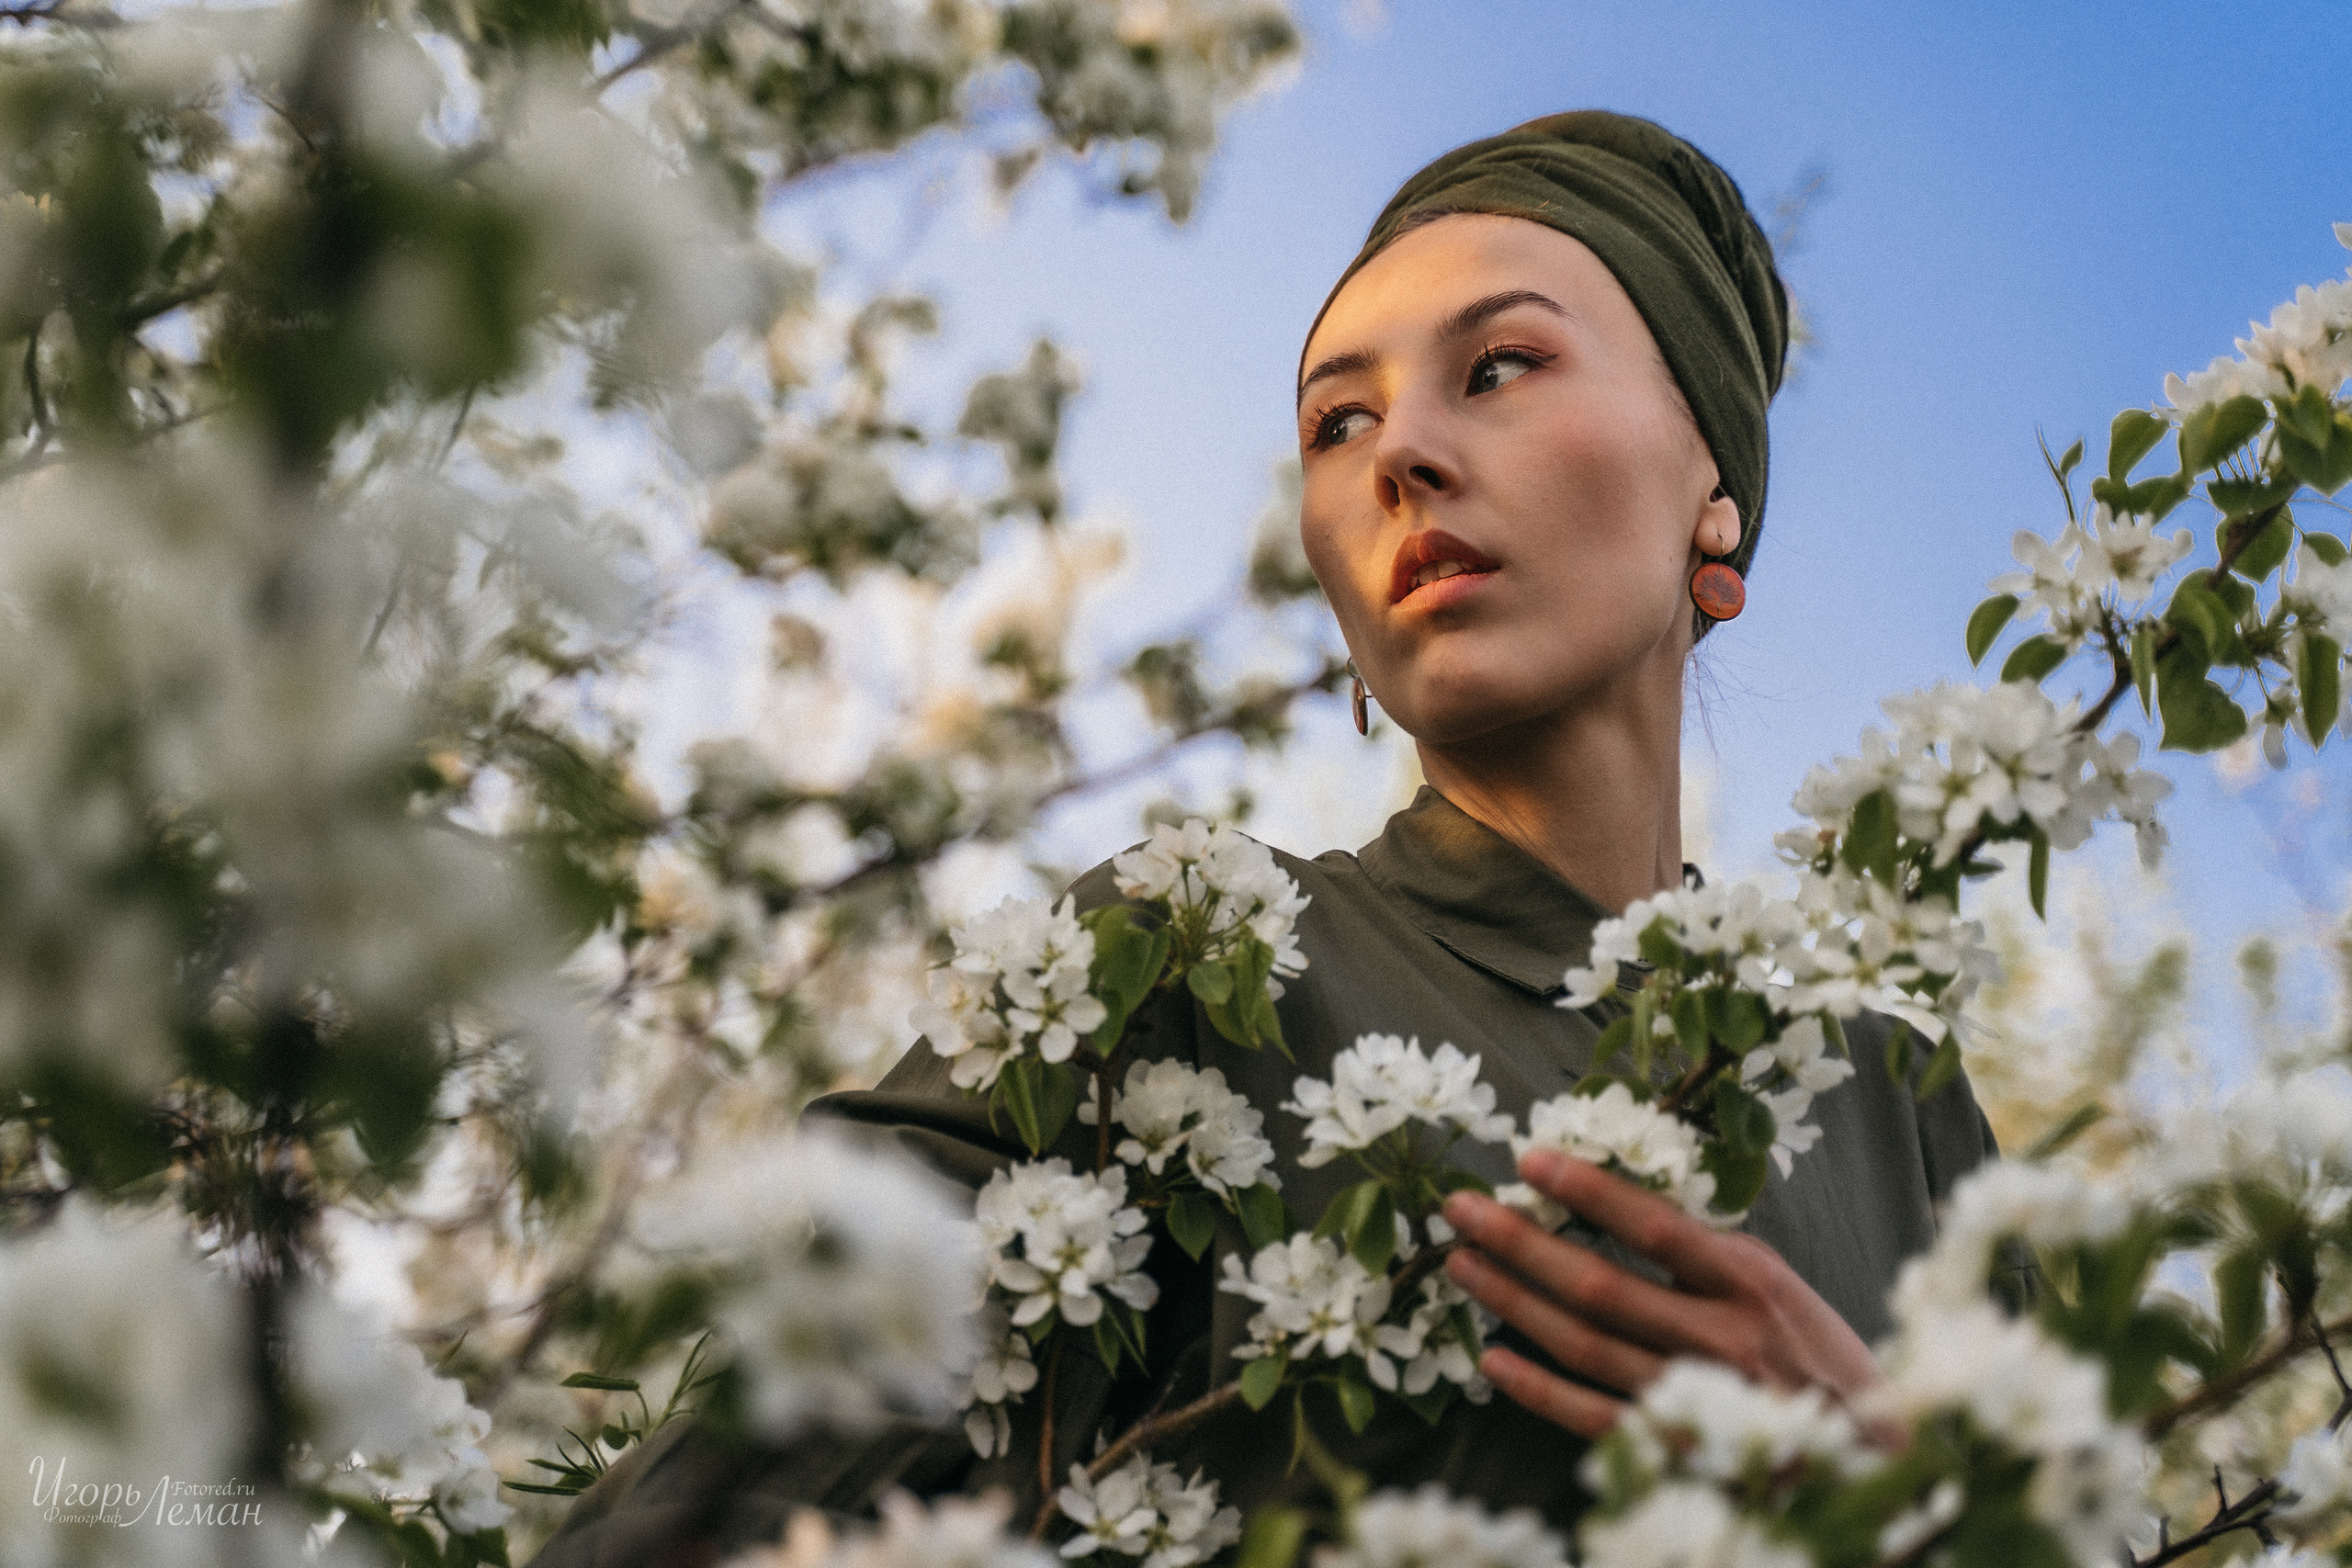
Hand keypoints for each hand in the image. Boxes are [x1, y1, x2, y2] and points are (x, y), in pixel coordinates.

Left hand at [1439, 1148, 1880, 1437]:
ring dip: (1514, 1302)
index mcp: (1750, 1283)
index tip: (1529, 1159)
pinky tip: (1492, 1358)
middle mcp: (1722, 1339)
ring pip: (1585, 1346)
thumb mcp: (1778, 1284)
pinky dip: (1538, 1389)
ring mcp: (1695, 1399)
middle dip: (1521, 1242)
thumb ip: (1704, 1253)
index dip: (1588, 1191)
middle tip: (1462, 1210)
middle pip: (1600, 1285)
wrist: (1870, 1457)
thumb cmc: (1815, 1356)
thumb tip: (1614, 1204)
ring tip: (1462, 1264)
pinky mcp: (1678, 1448)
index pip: (1655, 1226)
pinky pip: (1592, 1417)